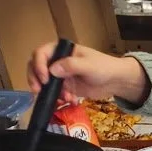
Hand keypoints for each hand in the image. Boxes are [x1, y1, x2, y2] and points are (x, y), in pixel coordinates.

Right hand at [28, 41, 147, 102]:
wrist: (116, 81)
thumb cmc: (104, 67)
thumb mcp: (88, 65)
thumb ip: (71, 66)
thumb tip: (52, 70)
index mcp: (62, 50)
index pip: (41, 53)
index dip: (38, 65)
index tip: (44, 79)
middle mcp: (57, 60)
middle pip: (36, 67)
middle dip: (36, 80)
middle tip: (38, 91)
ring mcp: (60, 74)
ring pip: (44, 82)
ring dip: (50, 92)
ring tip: (63, 98)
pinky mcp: (64, 86)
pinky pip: (54, 93)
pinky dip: (59, 98)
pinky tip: (70, 100)